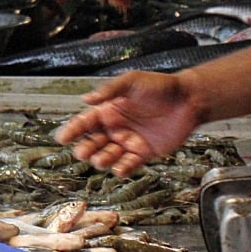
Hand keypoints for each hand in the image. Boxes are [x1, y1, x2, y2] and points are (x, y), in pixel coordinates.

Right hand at [54, 72, 205, 176]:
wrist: (190, 99)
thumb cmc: (160, 86)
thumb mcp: (132, 81)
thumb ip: (109, 90)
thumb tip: (85, 99)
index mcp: (108, 111)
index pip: (84, 122)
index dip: (72, 130)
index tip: (61, 138)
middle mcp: (115, 128)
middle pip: (92, 142)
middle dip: (85, 149)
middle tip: (83, 152)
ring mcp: (129, 141)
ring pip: (108, 155)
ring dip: (102, 160)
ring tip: (101, 160)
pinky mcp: (145, 152)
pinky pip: (130, 164)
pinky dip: (123, 168)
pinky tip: (119, 170)